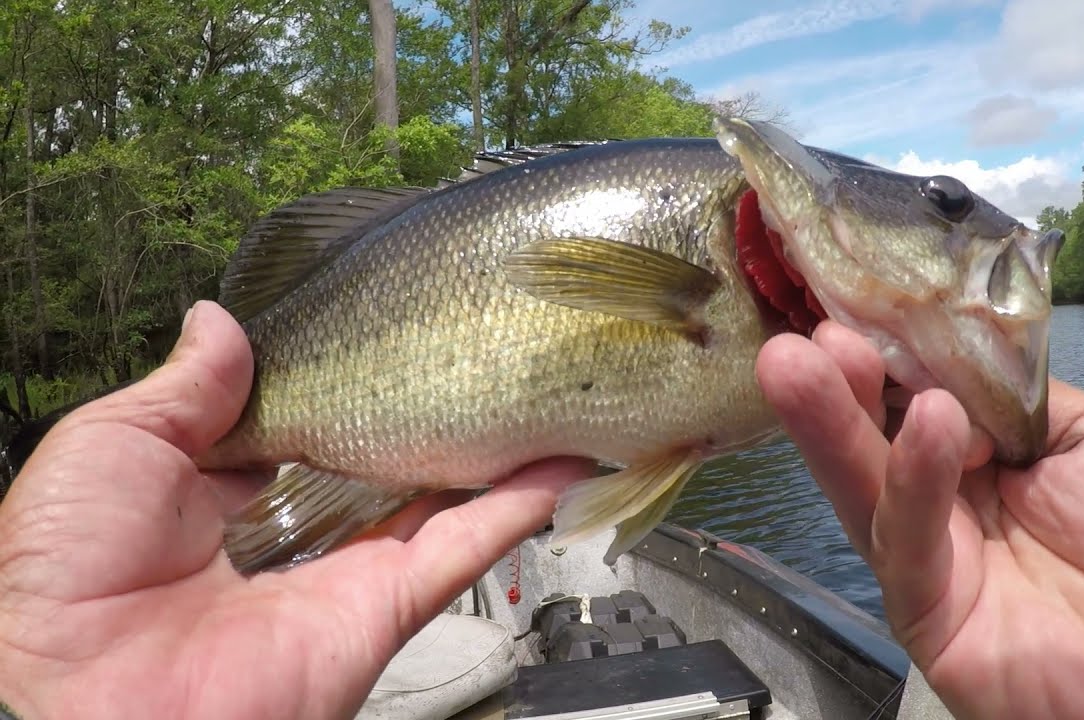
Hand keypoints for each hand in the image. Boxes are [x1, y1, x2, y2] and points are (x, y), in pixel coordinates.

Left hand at [0, 300, 591, 719]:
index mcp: (226, 486)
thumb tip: (220, 320)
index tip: (395, 320)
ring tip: (547, 394)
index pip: (308, 416)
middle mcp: (296, 526)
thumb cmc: (61, 579)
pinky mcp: (381, 607)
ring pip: (440, 499)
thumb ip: (181, 388)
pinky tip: (559, 463)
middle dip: (434, 408)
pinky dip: (514, 509)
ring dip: (496, 453)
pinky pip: (460, 550)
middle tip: (486, 346)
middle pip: (387, 455)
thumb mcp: (108, 448)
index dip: (350, 372)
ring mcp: (345, 567)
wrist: (84, 699)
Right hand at [756, 321, 1083, 719]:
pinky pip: (907, 539)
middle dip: (836, 387)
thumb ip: (1016, 396)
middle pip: (871, 441)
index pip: (912, 400)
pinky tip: (925, 423)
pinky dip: (912, 479)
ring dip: (830, 424)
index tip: (851, 315)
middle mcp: (943, 505)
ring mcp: (929, 558)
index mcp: (981, 460)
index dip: (884, 360)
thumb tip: (949, 363)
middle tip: (804, 343)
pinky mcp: (923, 608)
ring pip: (864, 485)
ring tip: (797, 366)